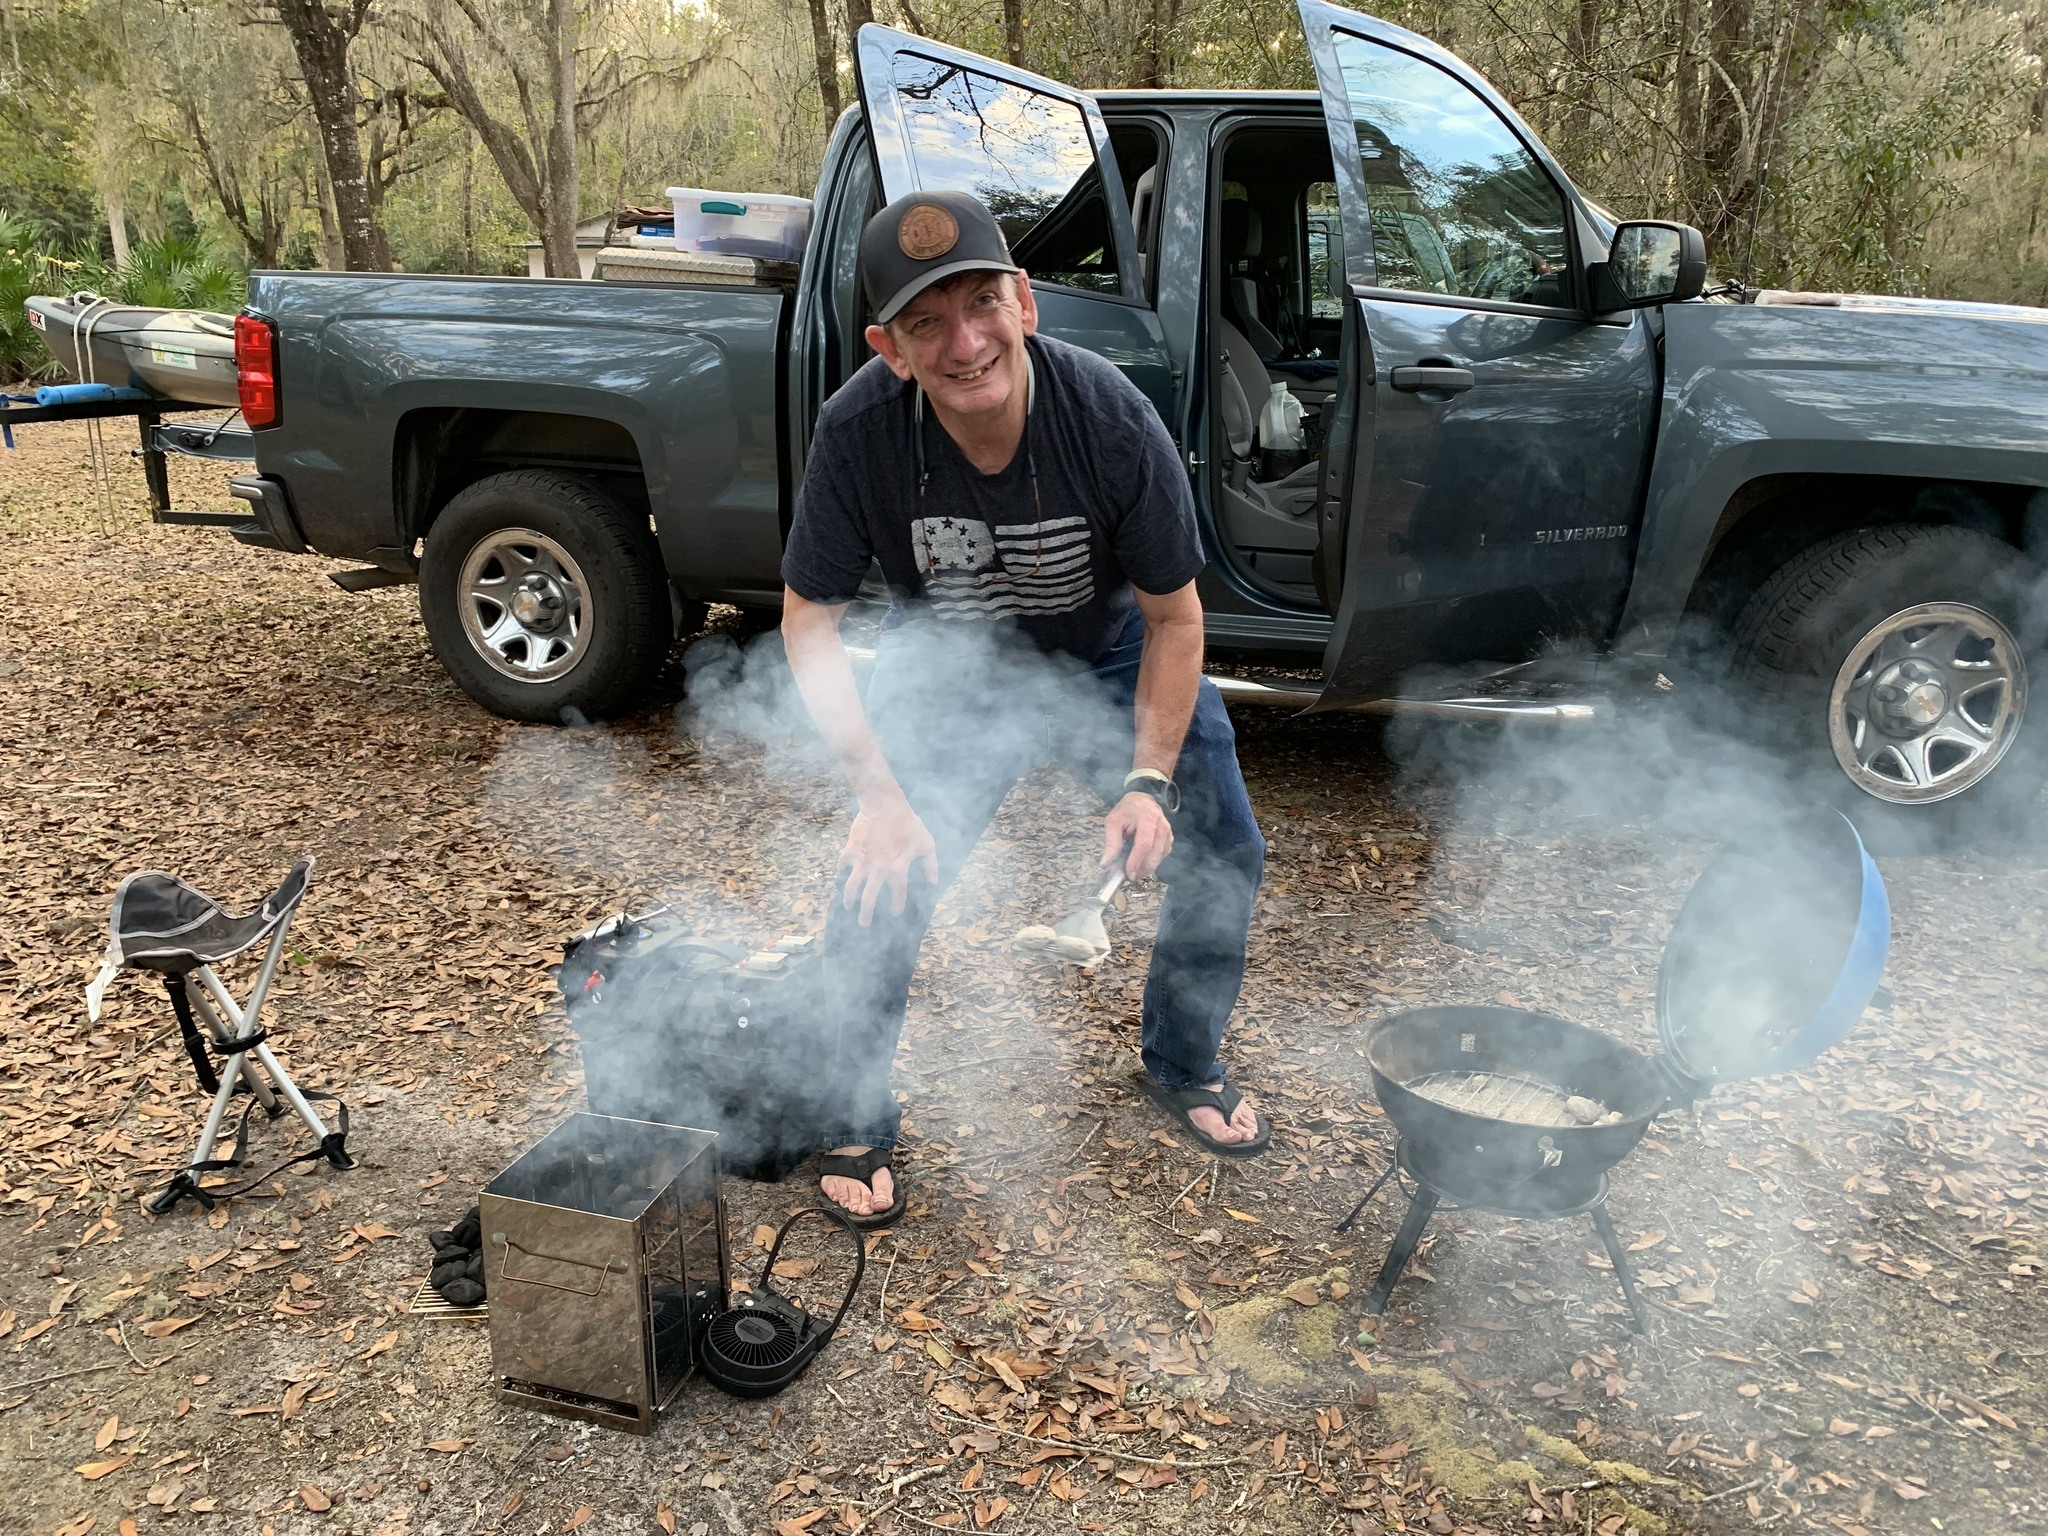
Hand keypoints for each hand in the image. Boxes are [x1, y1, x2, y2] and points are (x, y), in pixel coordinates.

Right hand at [840, 797, 938, 926]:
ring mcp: (862, 862)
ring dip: (849, 899)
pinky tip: (839, 877)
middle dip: (866, 914)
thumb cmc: (908, 824)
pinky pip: (842, 866)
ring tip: (848, 906)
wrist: (884, 805)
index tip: (894, 913)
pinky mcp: (851, 851)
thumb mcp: (926, 843)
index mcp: (898, 870)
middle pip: (869, 899)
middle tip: (864, 922)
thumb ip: (931, 864)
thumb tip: (934, 882)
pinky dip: (839, 873)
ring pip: (852, 887)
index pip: (898, 895)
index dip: (896, 906)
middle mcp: (879, 871)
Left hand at [1104, 791, 1173, 880]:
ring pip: (1160, 858)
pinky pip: (1162, 856)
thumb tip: (1106, 864)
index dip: (1136, 861)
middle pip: (1154, 854)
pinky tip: (1142, 864)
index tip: (1128, 874)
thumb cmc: (1127, 810)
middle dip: (1141, 869)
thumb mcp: (1113, 821)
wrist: (1143, 800)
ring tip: (1133, 871)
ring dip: (1146, 868)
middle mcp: (1162, 826)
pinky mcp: (1170, 840)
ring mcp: (1168, 834)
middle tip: (1128, 876)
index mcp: (1147, 818)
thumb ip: (1111, 843)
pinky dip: (1152, 863)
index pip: (1144, 844)